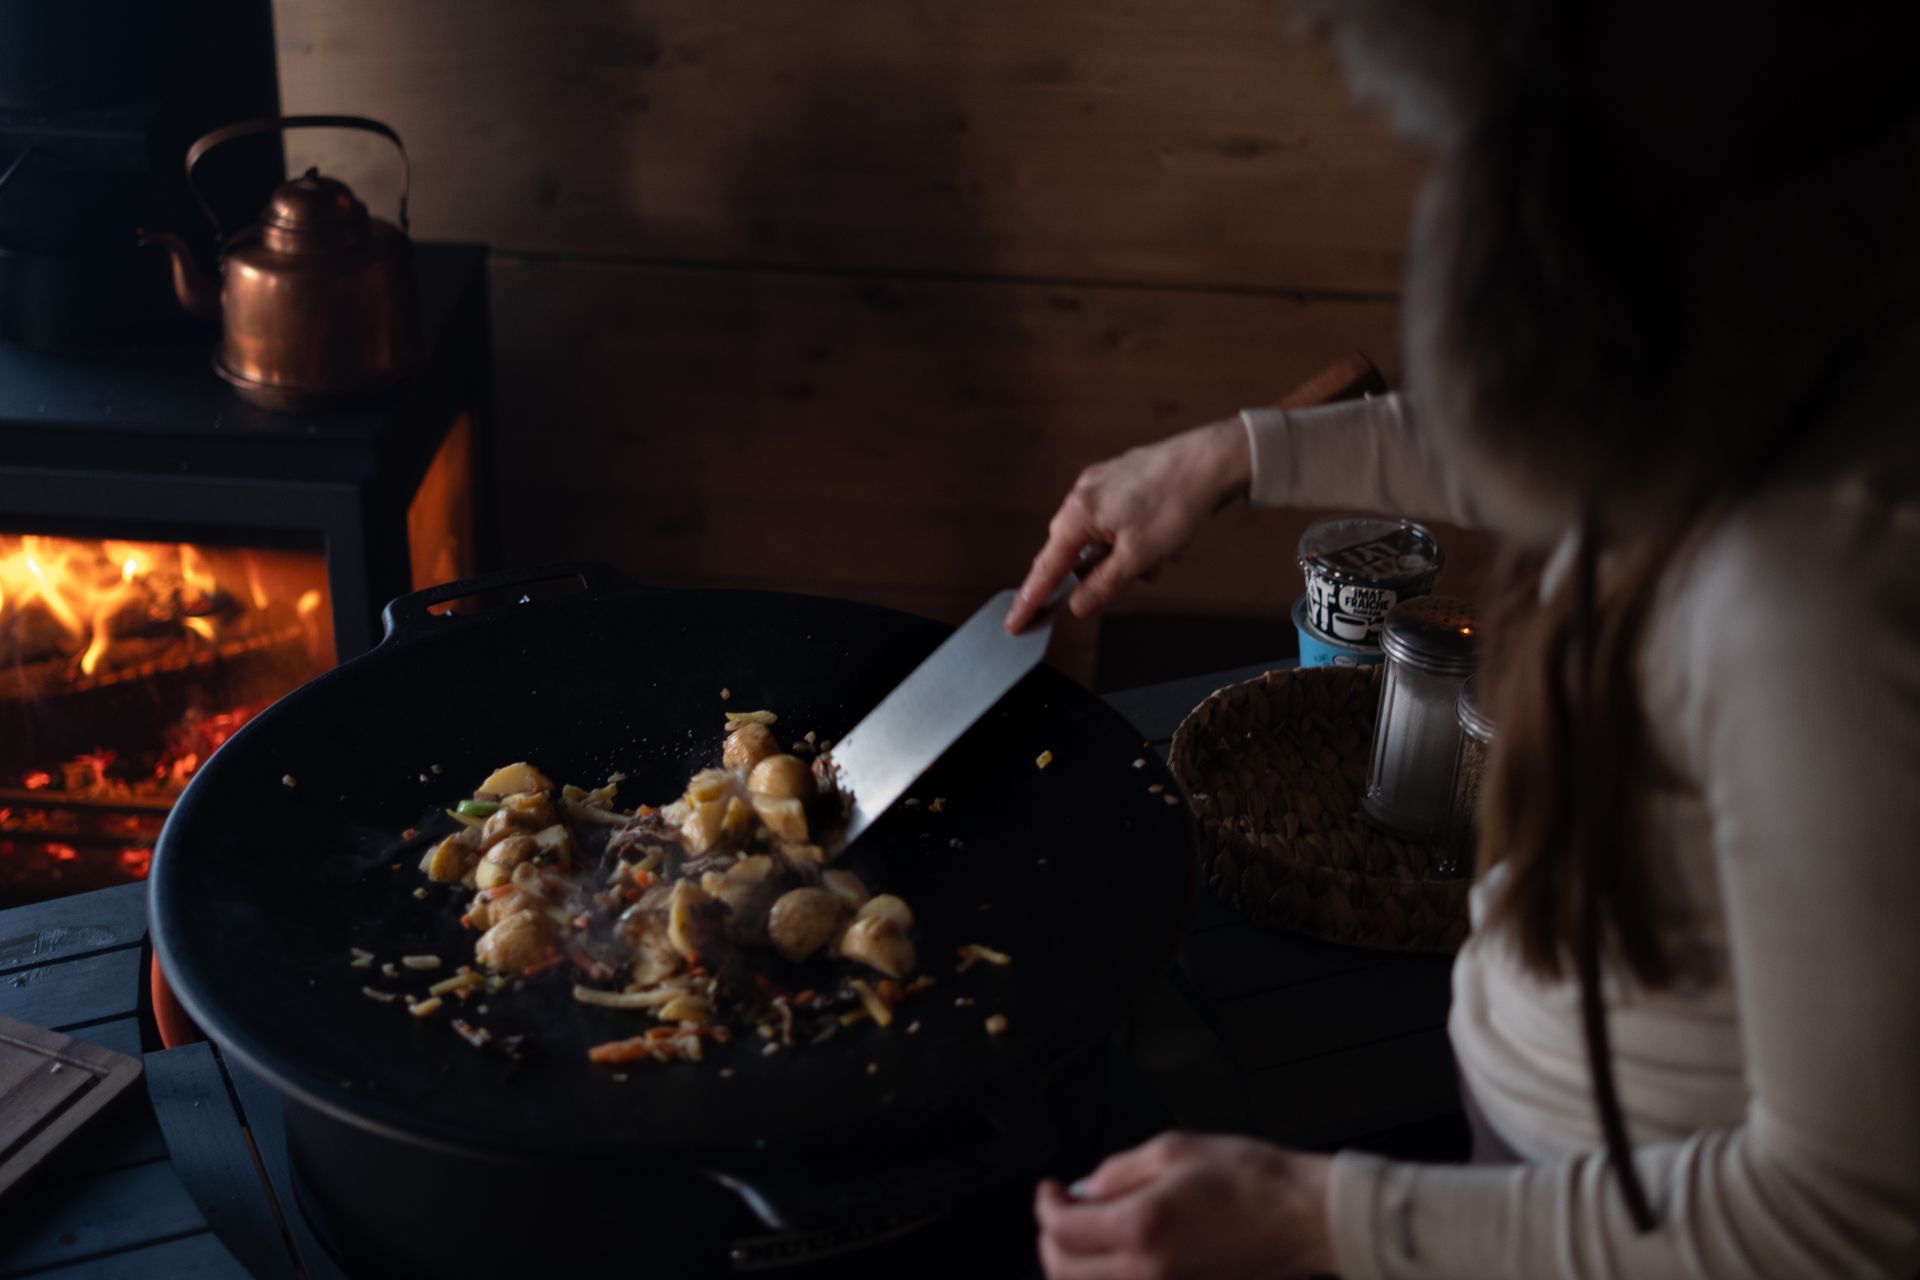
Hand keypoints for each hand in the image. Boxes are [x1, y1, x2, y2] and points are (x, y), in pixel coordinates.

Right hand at [1005, 418, 1251, 632]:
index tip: (1015, 623)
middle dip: (1101, 573)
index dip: (1030, 601)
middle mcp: (1081, 495)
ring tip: (1160, 556)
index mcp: (1078, 515)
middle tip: (1129, 580)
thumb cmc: (1175, 503)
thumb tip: (1078, 606)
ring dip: (1125, 556)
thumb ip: (1102, 586)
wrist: (1210, 461)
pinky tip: (1162, 539)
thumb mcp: (1138, 557)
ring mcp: (1100, 484)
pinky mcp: (1119, 479)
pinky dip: (1134, 538)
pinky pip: (1116, 520)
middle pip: (1073, 552)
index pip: (1045, 570)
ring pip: (1100, 538)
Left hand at [1034, 1132, 1335, 1279]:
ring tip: (1085, 1236)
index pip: (1061, 1230)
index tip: (1050, 1190)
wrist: (1304, 1217)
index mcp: (1142, 1227)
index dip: (1045, 1205)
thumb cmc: (1253, 1181)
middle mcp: (1148, 1272)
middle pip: (1063, 1271)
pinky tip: (1117, 1259)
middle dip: (1051, 1238)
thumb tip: (1083, 1190)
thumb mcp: (1175, 1150)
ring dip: (1073, 1266)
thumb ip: (1118, 1171)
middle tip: (1061, 1211)